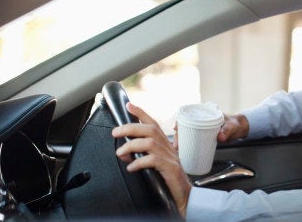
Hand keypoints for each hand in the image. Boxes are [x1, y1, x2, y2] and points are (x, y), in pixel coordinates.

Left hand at [112, 102, 190, 217]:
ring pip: (150, 143)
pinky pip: (153, 160)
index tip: (129, 105)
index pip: (153, 123)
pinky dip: (139, 162)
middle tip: (115, 132)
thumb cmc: (169, 181)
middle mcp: (168, 148)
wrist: (185, 197)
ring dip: (131, 145)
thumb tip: (124, 151)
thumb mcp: (157, 164)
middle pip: (150, 129)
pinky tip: (131, 167)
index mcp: (165, 145)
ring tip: (120, 153)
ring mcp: (171, 157)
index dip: (141, 113)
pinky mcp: (170, 169)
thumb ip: (144, 155)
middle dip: (130, 127)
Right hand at [172, 113, 249, 149]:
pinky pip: (193, 140)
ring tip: (177, 150)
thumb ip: (227, 131)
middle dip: (178, 135)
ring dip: (181, 141)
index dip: (180, 120)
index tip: (176, 128)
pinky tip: (183, 152)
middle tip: (176, 145)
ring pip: (187, 134)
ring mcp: (201, 129)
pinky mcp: (203, 137)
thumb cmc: (235, 124)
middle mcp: (200, 120)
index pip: (188, 115)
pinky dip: (187, 145)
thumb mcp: (232, 126)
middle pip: (185, 126)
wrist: (239, 129)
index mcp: (205, 114)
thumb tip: (220, 137)